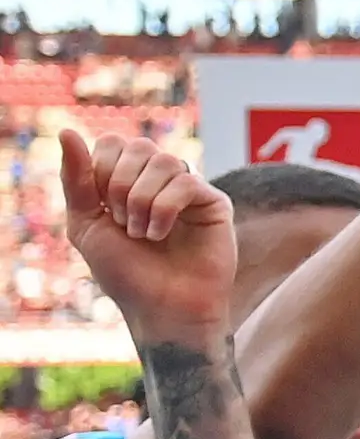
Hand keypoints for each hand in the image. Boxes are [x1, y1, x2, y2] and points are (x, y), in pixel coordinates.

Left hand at [60, 131, 235, 353]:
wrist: (161, 307)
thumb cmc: (125, 272)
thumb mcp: (86, 224)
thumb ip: (76, 179)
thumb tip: (66, 131)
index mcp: (128, 180)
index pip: (113, 143)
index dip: (100, 171)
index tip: (103, 211)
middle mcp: (160, 181)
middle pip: (138, 146)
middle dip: (120, 186)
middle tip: (124, 224)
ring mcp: (189, 190)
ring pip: (163, 161)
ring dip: (142, 201)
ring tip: (143, 234)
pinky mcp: (214, 203)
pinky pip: (186, 182)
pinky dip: (164, 210)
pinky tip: (161, 234)